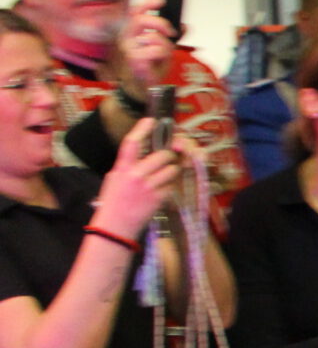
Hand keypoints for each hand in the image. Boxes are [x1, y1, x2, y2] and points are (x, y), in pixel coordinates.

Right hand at [93, 117, 180, 239]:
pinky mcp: (159, 198)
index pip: (132, 143)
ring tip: (162, 178)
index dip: (142, 129)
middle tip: (167, 159)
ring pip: (172, 169)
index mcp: (121, 168)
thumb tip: (148, 152)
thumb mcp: (114, 178)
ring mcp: (148, 187)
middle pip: (163, 155)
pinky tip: (159, 192)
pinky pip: (172, 185)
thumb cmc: (114, 202)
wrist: (114, 227)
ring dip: (172, 171)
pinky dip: (170, 186)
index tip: (152, 120)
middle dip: (169, 156)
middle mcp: (135, 175)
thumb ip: (129, 165)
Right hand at [119, 0, 174, 88]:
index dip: (147, 4)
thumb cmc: (151, 65)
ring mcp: (129, 49)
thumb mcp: (164, 48)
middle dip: (160, 23)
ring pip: (152, 37)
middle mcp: (126, 38)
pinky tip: (159, 60)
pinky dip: (163, 54)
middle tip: (170, 32)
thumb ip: (171, 36)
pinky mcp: (134, 60)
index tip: (161, 2)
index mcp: (132, 32)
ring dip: (165, 44)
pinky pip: (155, 50)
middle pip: (139, 20)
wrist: (144, 86)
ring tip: (164, 53)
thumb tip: (184, 26)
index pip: (134, 12)